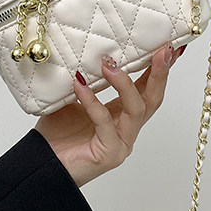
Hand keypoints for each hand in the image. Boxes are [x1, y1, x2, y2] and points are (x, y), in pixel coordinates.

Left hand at [35, 43, 184, 186]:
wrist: (41, 165)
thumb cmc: (57, 134)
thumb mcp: (74, 98)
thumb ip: (87, 79)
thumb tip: (88, 48)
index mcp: (122, 114)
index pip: (147, 88)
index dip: (159, 67)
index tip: (168, 45)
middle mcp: (127, 129)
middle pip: (153, 99)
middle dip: (160, 73)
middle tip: (162, 50)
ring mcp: (121, 143)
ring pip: (137, 110)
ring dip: (126, 83)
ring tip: (109, 63)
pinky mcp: (108, 153)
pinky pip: (104, 122)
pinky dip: (92, 101)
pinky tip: (79, 84)